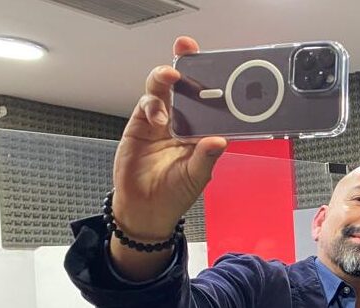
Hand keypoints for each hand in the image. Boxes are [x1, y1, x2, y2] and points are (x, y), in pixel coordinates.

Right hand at [112, 36, 227, 240]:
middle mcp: (183, 120)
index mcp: (202, 129)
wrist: (144, 208)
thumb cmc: (175, 193)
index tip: (220, 62)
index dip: (213, 79)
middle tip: (187, 47)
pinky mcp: (139, 124)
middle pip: (185, 85)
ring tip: (172, 78)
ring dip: (165, 78)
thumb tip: (219, 140)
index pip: (210, 99)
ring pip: (162, 89)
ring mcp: (160, 120)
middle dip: (186, 63)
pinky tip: (158, 119)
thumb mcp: (196, 176)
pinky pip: (146, 105)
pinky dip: (152, 106)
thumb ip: (206, 157)